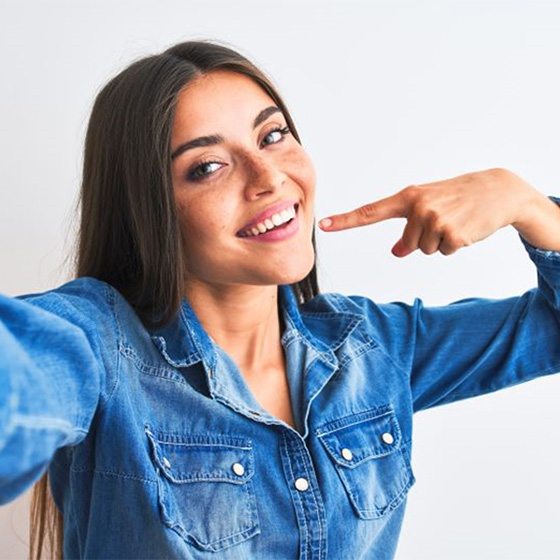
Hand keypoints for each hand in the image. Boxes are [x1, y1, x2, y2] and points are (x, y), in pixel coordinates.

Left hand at [318, 168, 538, 256]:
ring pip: (425, 250)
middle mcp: (418, 207)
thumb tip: (396, 252)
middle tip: (445, 220)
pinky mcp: (453, 234)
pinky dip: (455, 245)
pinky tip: (465, 228)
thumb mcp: (429, 207)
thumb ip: (408, 227)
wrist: (497, 190)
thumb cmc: (458, 198)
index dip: (346, 221)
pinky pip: (444, 252)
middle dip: (425, 239)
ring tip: (455, 222)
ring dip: (441, 242)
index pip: (370, 212)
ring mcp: (435, 220)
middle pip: (408, 244)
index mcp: (408, 197)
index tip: (323, 225)